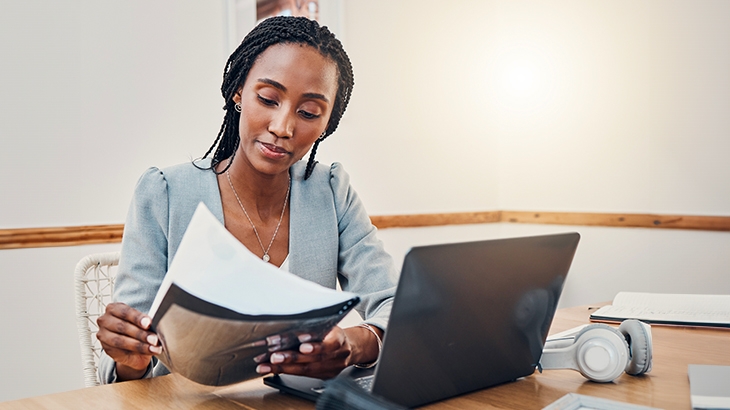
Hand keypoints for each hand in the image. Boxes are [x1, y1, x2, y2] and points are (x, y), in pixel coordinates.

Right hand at [96, 302, 160, 380]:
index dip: (137, 318)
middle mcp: (105, 320)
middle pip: (122, 327)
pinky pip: (121, 351)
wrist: (131, 345)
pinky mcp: (107, 349)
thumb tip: (153, 324)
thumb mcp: (140, 321)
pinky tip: (149, 351)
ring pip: (121, 341)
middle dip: (140, 333)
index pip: (125, 312)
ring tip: (153, 347)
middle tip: (154, 339)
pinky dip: (137, 352)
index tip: (148, 323)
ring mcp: (103, 335)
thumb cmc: (136, 326)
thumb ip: (144, 321)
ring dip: (139, 345)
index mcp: (114, 308)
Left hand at [255, 325, 380, 378]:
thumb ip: (317, 321)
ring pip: (306, 370)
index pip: (330, 344)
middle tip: (275, 356)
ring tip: (266, 365)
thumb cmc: (335, 332)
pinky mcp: (322, 376)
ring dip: (283, 368)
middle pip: (314, 359)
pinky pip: (302, 375)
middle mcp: (336, 356)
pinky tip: (270, 369)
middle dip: (292, 358)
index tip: (302, 344)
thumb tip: (294, 307)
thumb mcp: (330, 323)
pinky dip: (284, 372)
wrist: (351, 348)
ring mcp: (330, 368)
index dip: (316, 346)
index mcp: (340, 340)